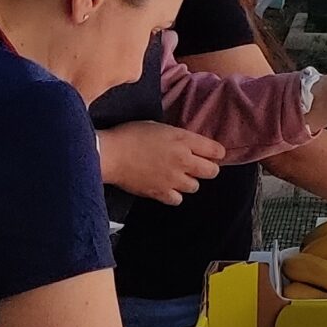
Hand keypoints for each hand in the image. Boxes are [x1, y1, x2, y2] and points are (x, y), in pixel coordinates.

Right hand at [98, 121, 225, 204]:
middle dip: (208, 169)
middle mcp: (183, 160)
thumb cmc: (130, 135)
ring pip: (195, 187)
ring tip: (177, 175)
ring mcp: (173, 179)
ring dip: (189, 181)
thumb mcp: (159, 127)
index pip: (216, 150)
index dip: (216, 153)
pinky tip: (166, 187)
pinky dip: (174, 194)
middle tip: (198, 166)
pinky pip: (177, 199)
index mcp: (183, 140)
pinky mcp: (160, 193)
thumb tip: (189, 144)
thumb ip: (178, 137)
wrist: (110, 154)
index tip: (212, 154)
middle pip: (212, 172)